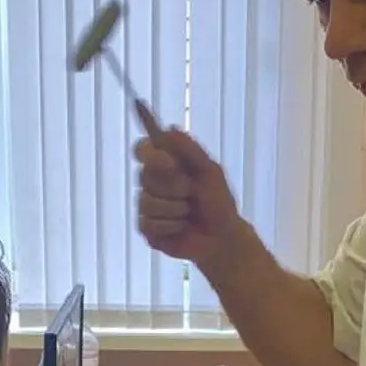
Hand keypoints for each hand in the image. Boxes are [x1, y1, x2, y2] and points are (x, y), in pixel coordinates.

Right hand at [134, 128, 241, 264]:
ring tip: (189, 213)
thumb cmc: (217, 202)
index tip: (170, 163)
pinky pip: (148, 223)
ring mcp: (147, 206)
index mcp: (164, 165)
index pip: (143, 149)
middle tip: (190, 193)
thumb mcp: (209, 171)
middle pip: (144, 176)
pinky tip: (181, 228)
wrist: (222, 237)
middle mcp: (152, 183)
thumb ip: (190, 149)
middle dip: (173, 186)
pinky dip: (170, 226)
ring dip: (174, 208)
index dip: (151, 155)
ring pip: (147, 202)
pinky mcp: (147, 229)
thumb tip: (170, 128)